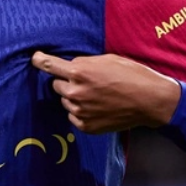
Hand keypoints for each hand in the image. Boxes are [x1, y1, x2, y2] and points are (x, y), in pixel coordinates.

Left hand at [31, 51, 181, 132]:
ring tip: (98, 96)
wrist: (150, 101)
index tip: (35, 59)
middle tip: (87, 81)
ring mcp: (80, 111)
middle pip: (57, 85)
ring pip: (66, 101)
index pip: (50, 66)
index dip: (40, 61)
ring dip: (75, 97)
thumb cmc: (132, 75)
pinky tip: (99, 107)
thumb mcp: (108, 59)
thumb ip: (84, 63)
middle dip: (68, 81)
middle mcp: (76, 92)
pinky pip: (74, 116)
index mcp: (80, 72)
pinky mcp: (85, 126)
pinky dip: (82, 112)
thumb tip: (70, 66)